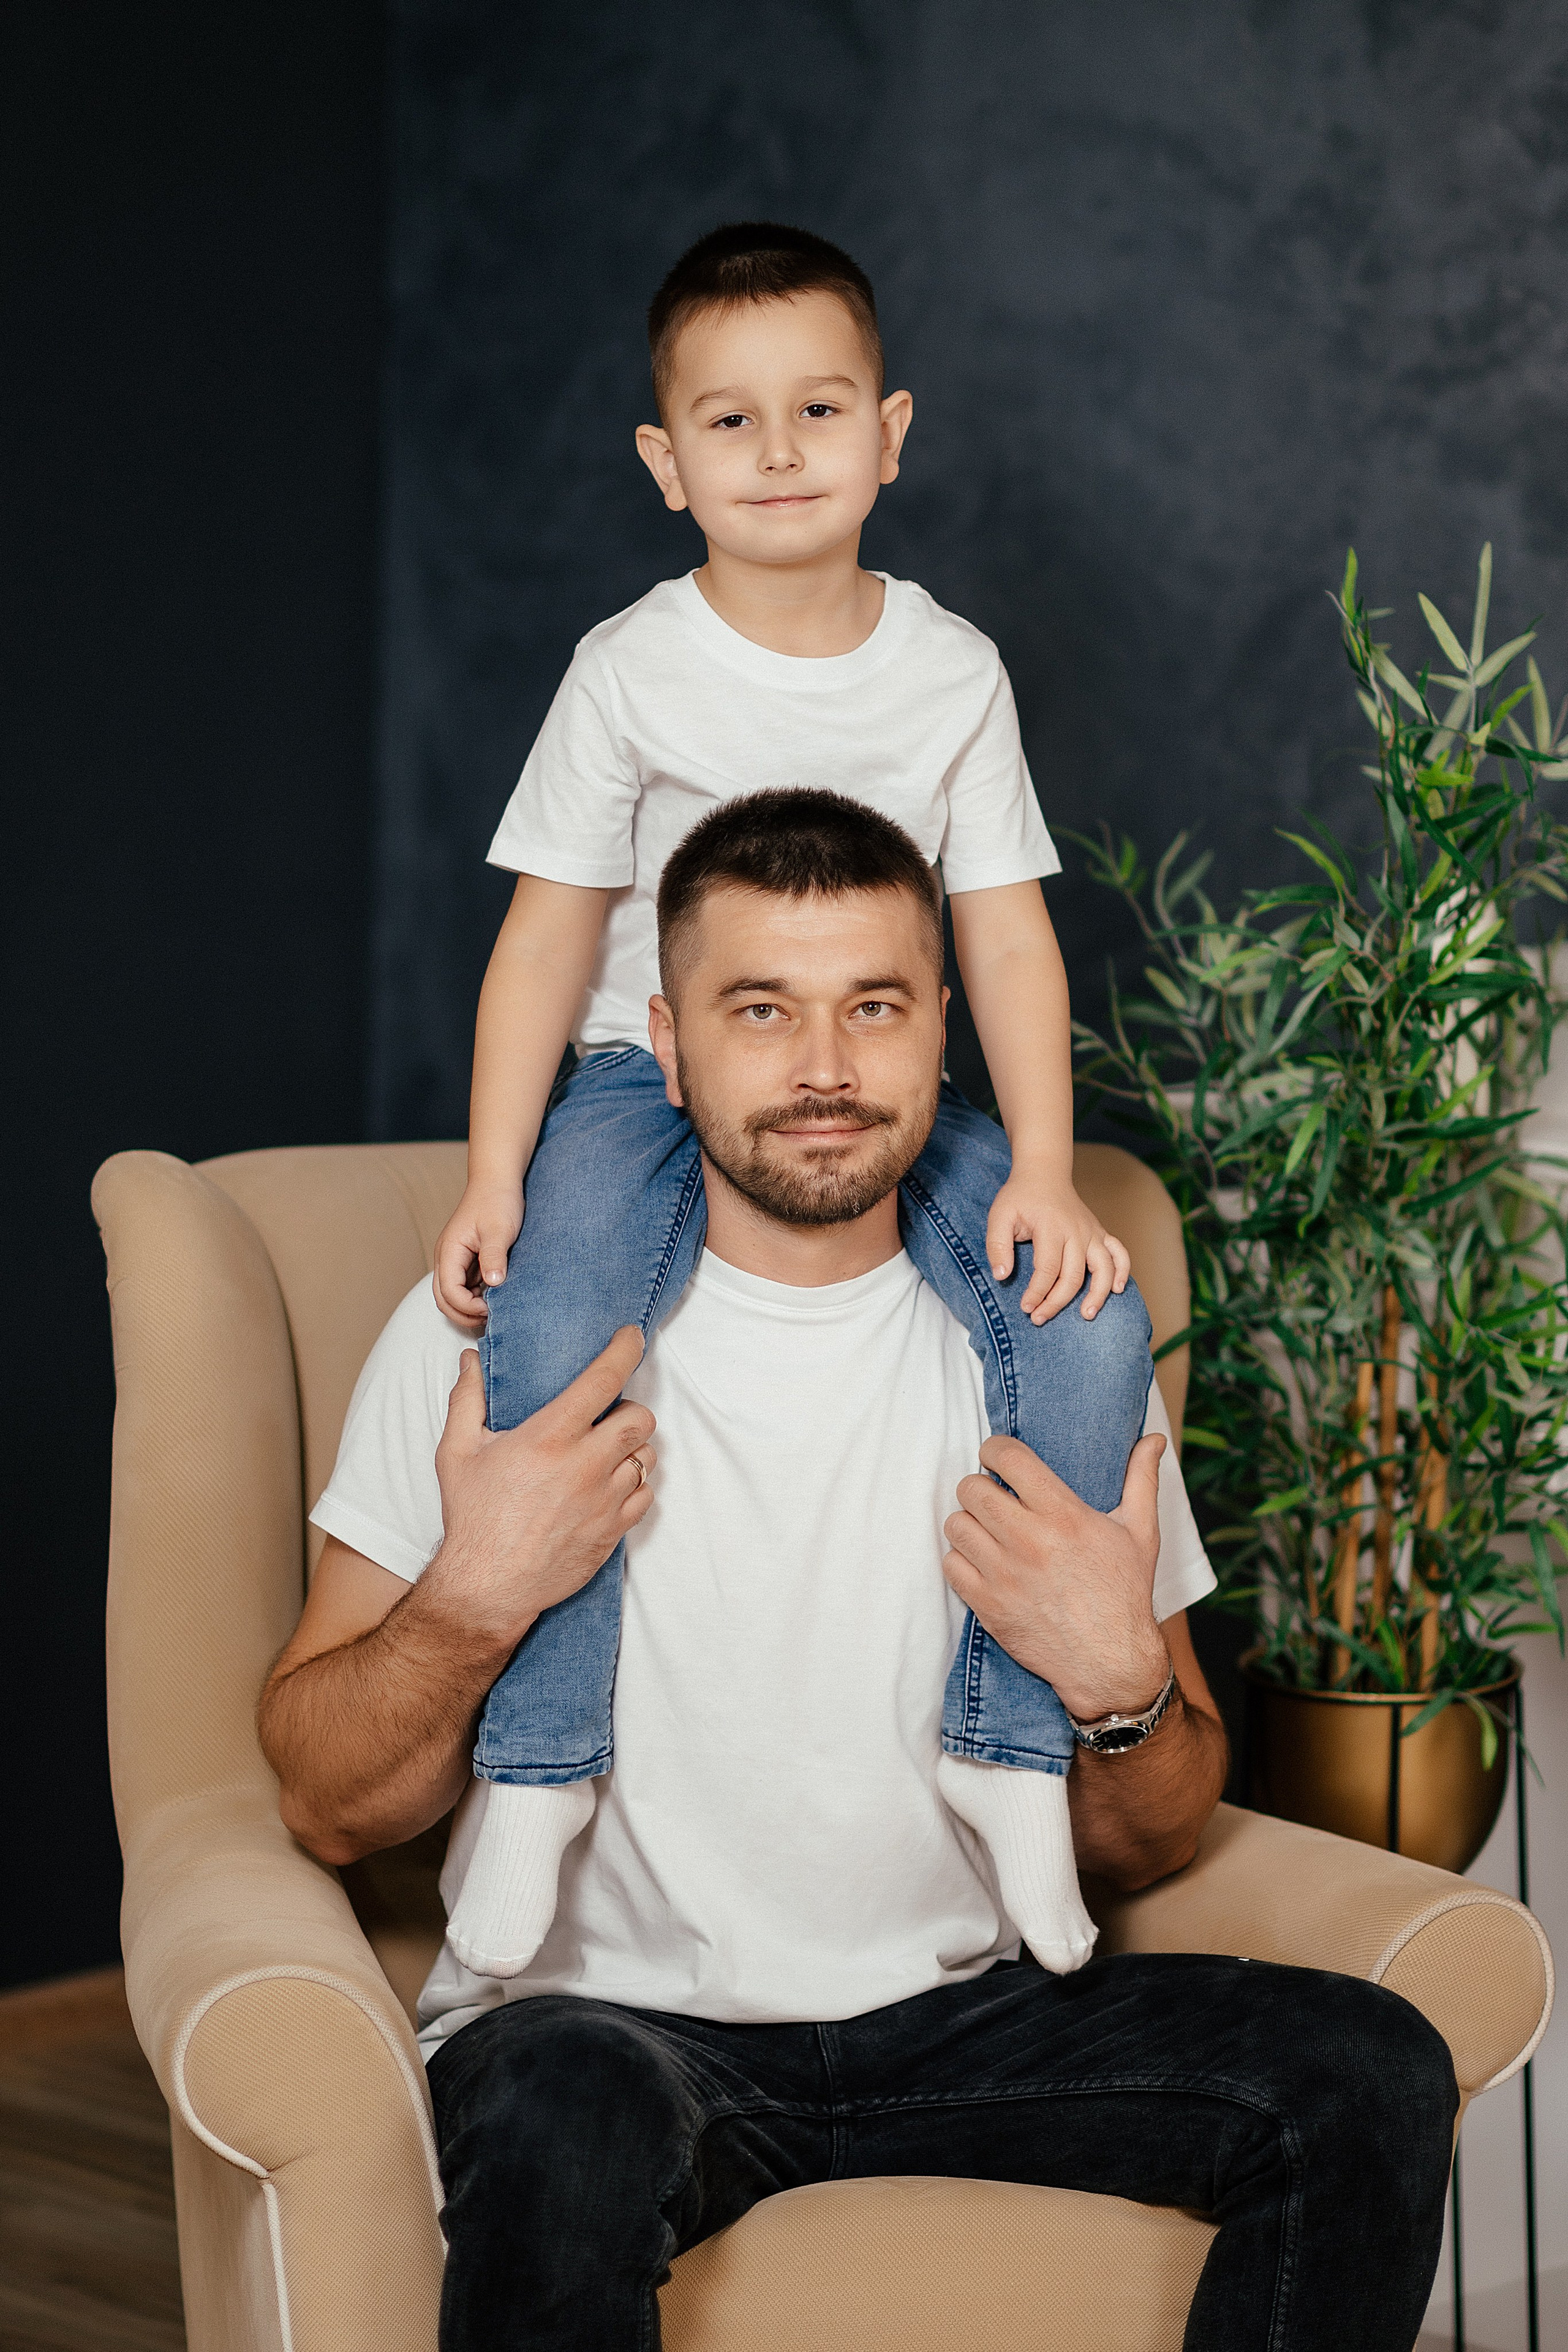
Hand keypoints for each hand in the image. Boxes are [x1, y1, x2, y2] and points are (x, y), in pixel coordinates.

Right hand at [431, 1328, 655, 1649]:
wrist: (487, 1586)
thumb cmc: (471, 1518)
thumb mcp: (457, 1453)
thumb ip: (467, 1399)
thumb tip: (471, 1359)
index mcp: (549, 1438)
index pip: (603, 1380)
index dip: (625, 1350)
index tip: (632, 1336)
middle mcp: (585, 1465)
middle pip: (641, 1418)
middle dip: (629, 1410)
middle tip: (606, 1417)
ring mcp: (604, 1501)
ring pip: (647, 1456)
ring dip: (631, 1449)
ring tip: (603, 1454)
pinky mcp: (613, 1531)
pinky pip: (646, 1494)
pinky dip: (634, 1485)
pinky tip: (607, 1487)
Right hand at [433, 1177, 525, 1325]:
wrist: (497, 1181)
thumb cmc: (497, 1201)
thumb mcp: (499, 1229)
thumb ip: (494, 1256)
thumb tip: (493, 1283)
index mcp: (449, 1251)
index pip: (448, 1292)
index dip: (468, 1306)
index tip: (491, 1308)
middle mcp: (446, 1258)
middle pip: (443, 1299)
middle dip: (463, 1314)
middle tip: (490, 1318)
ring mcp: (454, 1260)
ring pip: (451, 1295)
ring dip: (468, 1308)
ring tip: (493, 1310)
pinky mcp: (465, 1260)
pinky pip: (463, 1286)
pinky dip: (474, 1297)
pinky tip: (493, 1297)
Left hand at [942, 1430, 1168, 1720]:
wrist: (1110, 1663)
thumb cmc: (1125, 1593)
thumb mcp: (1141, 1532)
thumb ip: (1142, 1479)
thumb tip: (1154, 1438)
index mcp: (1063, 1515)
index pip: (1007, 1458)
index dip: (995, 1449)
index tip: (998, 1457)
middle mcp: (1029, 1541)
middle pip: (971, 1488)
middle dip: (980, 1486)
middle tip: (995, 1497)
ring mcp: (1003, 1575)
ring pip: (955, 1524)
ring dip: (969, 1523)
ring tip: (988, 1530)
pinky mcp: (987, 1605)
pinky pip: (950, 1565)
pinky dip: (961, 1560)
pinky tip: (982, 1562)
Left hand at [985, 1171, 1130, 1322]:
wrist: (1044, 1173)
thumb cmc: (1020, 1197)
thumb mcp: (999, 1216)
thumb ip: (997, 1245)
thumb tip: (1001, 1276)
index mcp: (1051, 1227)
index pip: (1047, 1269)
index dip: (1037, 1293)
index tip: (1025, 1308)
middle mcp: (1076, 1231)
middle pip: (1073, 1275)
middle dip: (1056, 1302)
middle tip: (1039, 1319)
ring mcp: (1092, 1232)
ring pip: (1103, 1268)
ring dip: (1098, 1294)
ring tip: (1086, 1315)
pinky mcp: (1100, 1232)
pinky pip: (1119, 1253)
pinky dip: (1122, 1271)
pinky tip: (1117, 1290)